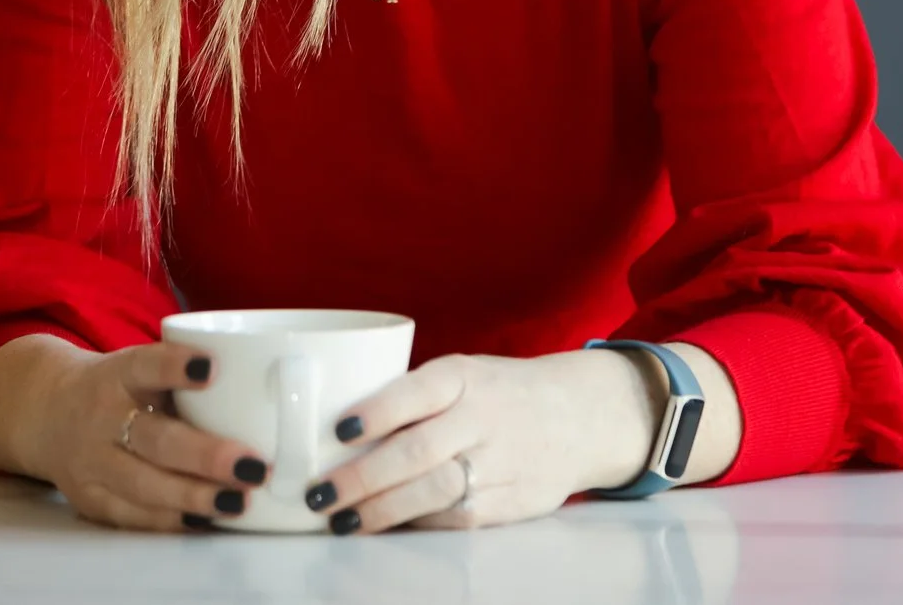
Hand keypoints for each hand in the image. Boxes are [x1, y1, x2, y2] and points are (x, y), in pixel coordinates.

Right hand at [0, 335, 271, 531]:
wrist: (46, 410)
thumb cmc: (121, 386)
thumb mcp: (142, 365)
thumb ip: (191, 376)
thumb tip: (281, 389)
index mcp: (119, 373)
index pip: (146, 364)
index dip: (175, 367)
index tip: (213, 368)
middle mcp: (101, 415)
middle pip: (153, 438)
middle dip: (205, 456)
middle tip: (253, 465)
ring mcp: (91, 461)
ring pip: (143, 484)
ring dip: (194, 496)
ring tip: (239, 501)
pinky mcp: (89, 498)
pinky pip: (132, 515)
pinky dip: (170, 520)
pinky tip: (205, 519)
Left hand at [301, 349, 655, 533]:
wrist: (582, 415)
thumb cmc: (500, 393)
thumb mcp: (465, 374)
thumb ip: (414, 398)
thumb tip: (337, 438)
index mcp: (465, 377)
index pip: (416, 391)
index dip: (376, 412)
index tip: (337, 431)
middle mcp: (484, 416)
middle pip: (417, 452)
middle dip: (362, 478)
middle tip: (320, 495)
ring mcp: (502, 461)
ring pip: (434, 491)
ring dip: (382, 511)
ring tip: (342, 521)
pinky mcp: (513, 500)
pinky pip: (457, 517)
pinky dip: (418, 524)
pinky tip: (388, 527)